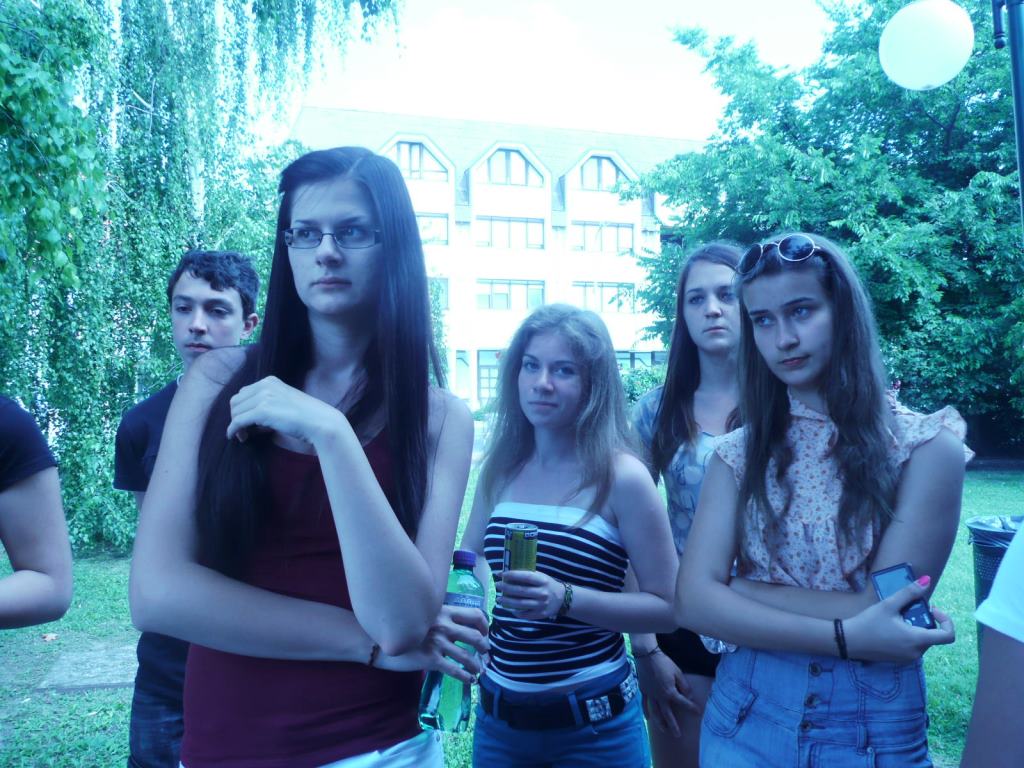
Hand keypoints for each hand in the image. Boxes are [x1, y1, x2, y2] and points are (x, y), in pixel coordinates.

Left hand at [226, 376, 344, 445]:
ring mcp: (263, 397)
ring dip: (235, 425)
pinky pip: (238, 421)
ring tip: (244, 436)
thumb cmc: (306, 416)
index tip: (246, 421)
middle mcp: (265, 385)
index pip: (244, 393)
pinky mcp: (262, 411)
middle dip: (236, 416)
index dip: (242, 408)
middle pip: (236, 401)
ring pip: (235, 411)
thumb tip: (248, 418)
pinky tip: (235, 437)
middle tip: (243, 430)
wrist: (320, 422)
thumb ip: (267, 403)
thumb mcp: (284, 402)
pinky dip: (233, 430)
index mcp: (270, 381)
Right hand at [380, 604, 488, 682]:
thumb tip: (457, 624)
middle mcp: (444, 625)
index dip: (485, 625)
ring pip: (467, 656)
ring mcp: (437, 642)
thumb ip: (440, 616)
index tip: (485, 633)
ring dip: (477, 665)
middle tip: (485, 654)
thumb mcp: (424, 614)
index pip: (475, 614)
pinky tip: (470, 680)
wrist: (380, 640)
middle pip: (475, 636)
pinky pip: (455, 670)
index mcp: (444, 611)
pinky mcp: (431, 659)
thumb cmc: (402, 626)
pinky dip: (466, 676)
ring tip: (479, 670)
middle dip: (484, 648)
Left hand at [499, 570, 563, 619]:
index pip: (525, 577)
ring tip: (499, 598)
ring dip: (507, 601)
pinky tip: (509, 608)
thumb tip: (509, 573)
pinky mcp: (539, 614)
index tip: (502, 574)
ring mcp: (541, 605)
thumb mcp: (541, 577)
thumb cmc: (547, 585)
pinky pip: (524, 614)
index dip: (512, 575)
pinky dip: (515, 611)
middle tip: (497, 585)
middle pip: (520, 591)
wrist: (562, 599)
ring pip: (520, 604)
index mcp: (542, 581)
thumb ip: (528, 575)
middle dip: (506, 588)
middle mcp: (542, 593)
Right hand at [635, 649, 699, 735]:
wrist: (647, 656)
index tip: (698, 713)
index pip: (683, 703)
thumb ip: (684, 685)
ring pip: (655, 712)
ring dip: (660, 723)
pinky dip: (646, 711)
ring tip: (664, 730)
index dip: (691, 708)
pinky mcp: (644, 691)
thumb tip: (688, 695)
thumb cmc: (664, 662)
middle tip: (678, 735)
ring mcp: (651, 695)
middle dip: (673, 725)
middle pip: (667, 714)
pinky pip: (645, 704)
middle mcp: (660, 696)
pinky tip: (648, 717)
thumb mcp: (677, 672)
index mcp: (670, 692)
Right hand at [844, 580, 954, 663]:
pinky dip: (910, 636)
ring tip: (900, 618)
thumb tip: (927, 580)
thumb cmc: (869, 622)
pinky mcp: (900, 660)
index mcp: (917, 640)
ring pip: (923, 641)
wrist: (849, 641)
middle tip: (911, 609)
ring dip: (918, 628)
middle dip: (927, 621)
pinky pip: (913, 647)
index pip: (948, 636)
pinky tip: (893, 628)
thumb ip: (909, 593)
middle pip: (934, 636)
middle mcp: (917, 652)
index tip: (932, 610)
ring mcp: (908, 658)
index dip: (946, 621)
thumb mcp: (889, 605)